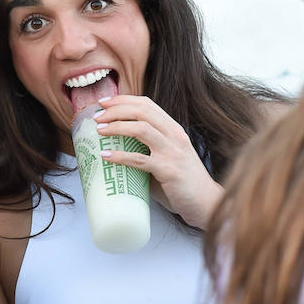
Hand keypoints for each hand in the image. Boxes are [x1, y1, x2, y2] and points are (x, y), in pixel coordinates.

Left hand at [92, 94, 221, 227]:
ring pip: (141, 129)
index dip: (124, 100)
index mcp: (174, 130)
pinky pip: (140, 159)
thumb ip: (147, 151)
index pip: (147, 105)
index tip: (104, 102)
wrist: (206, 203)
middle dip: (117, 109)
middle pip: (143, 111)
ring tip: (99, 130)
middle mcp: (175, 136)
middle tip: (97, 115)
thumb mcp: (166, 158)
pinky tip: (106, 156)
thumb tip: (115, 150)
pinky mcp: (169, 171)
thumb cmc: (183, 183)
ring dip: (117, 126)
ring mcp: (173, 152)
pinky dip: (120, 156)